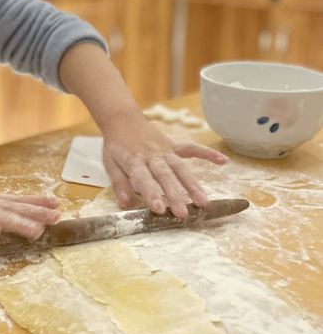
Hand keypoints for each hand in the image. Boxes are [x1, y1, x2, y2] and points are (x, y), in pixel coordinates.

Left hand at [102, 115, 227, 217]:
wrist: (122, 120)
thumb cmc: (116, 146)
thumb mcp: (110, 164)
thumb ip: (119, 183)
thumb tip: (125, 204)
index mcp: (134, 162)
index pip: (144, 180)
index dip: (152, 194)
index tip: (160, 209)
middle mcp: (152, 156)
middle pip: (165, 177)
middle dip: (175, 195)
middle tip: (184, 213)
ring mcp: (165, 150)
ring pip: (180, 168)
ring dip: (192, 185)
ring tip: (204, 203)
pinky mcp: (174, 145)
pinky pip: (192, 148)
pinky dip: (207, 153)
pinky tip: (223, 161)